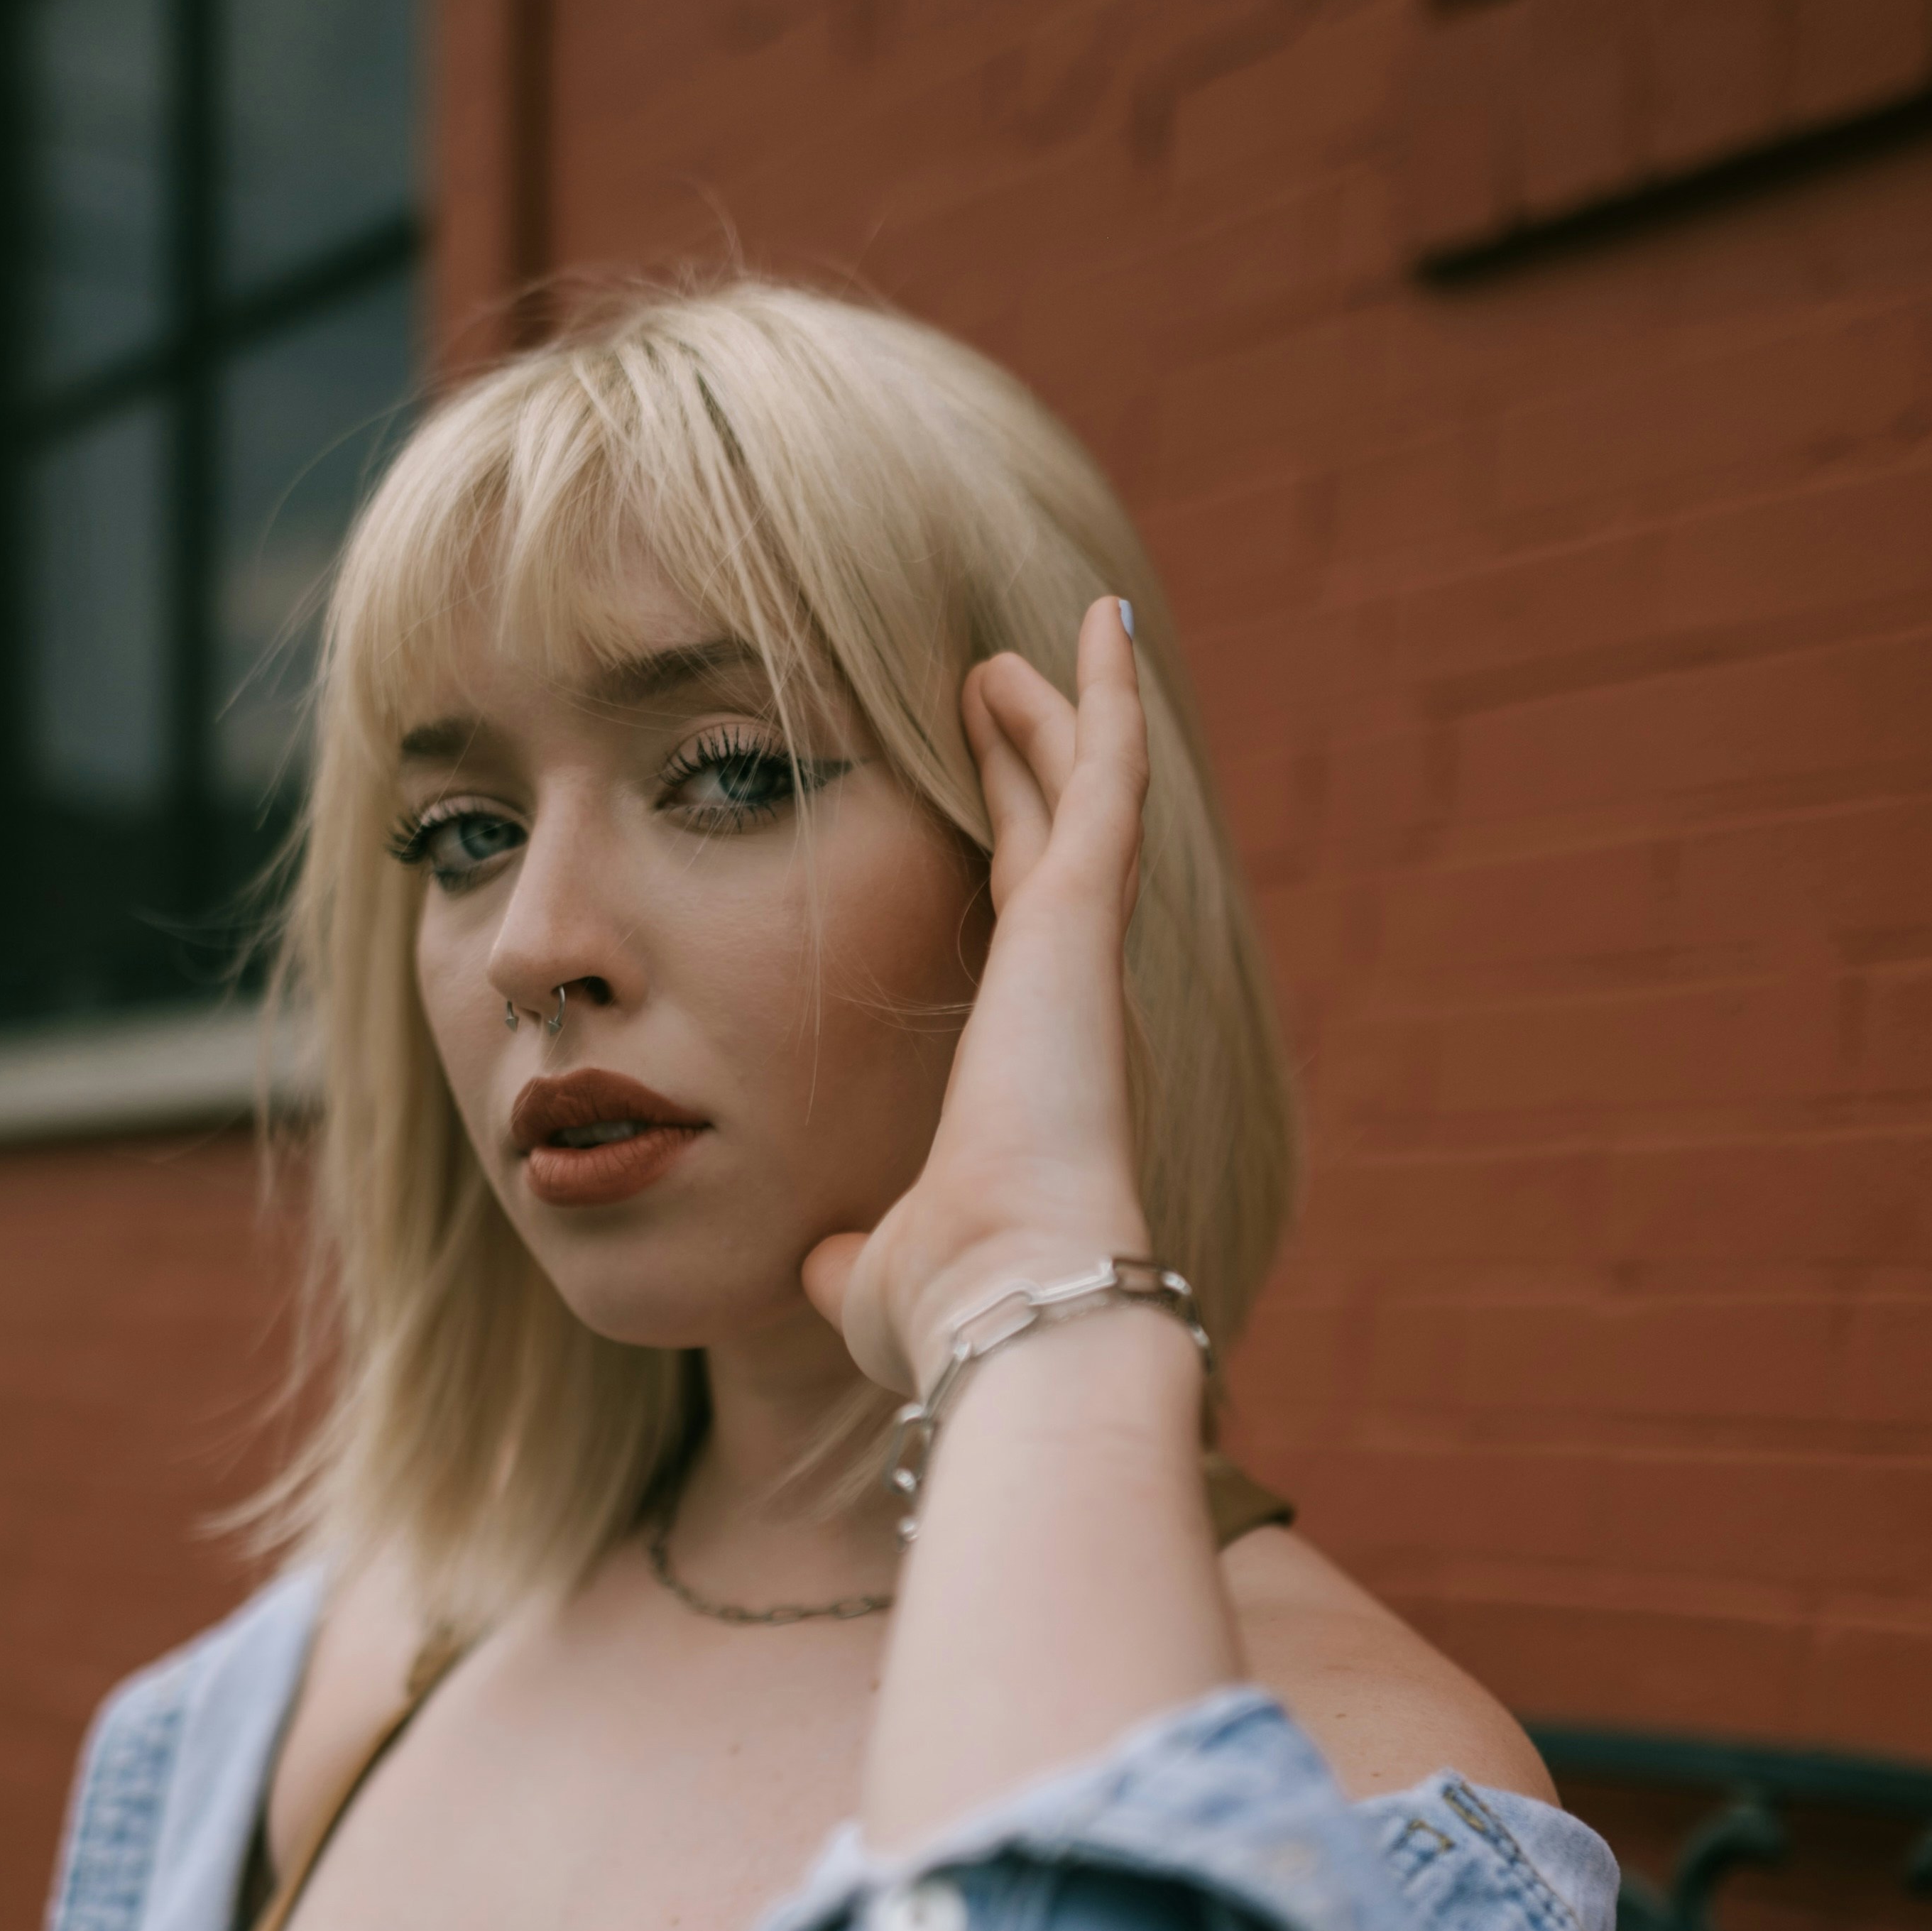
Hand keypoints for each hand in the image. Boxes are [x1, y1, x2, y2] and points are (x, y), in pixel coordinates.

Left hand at [802, 596, 1149, 1398]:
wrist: (1015, 1301)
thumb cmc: (950, 1306)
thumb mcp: (875, 1274)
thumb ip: (853, 1257)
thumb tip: (825, 1271)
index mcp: (1021, 1067)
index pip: (1008, 935)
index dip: (993, 862)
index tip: (971, 805)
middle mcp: (1066, 1003)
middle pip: (1046, 851)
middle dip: (1023, 769)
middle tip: (991, 690)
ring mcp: (1083, 955)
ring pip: (1080, 801)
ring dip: (1053, 719)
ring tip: (1017, 645)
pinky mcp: (1084, 920)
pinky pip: (1107, 779)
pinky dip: (1106, 700)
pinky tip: (1095, 624)